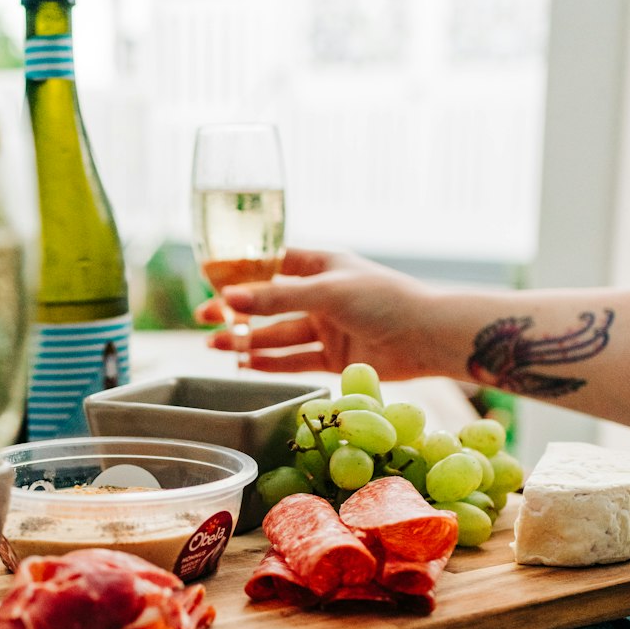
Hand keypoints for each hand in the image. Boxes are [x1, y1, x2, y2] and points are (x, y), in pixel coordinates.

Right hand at [195, 247, 430, 377]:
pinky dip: (269, 363)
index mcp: (320, 264)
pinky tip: (243, 365)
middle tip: (202, 319)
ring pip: (278, 334)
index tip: (206, 277)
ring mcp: (327, 327)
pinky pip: (295, 360)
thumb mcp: (326, 292)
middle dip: (236, 311)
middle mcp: (321, 294)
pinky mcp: (334, 357)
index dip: (239, 271)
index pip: (270, 263)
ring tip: (213, 346)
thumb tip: (226, 299)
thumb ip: (276, 299)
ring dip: (247, 340)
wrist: (427, 336)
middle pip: (269, 303)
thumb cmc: (382, 299)